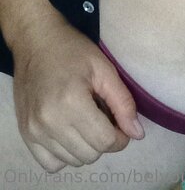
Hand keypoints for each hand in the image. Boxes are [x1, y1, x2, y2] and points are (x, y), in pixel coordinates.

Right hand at [12, 12, 143, 172]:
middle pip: (90, 154)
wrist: (35, 42)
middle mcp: (49, 122)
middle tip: (102, 118)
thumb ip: (123, 103)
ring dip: (85, 147)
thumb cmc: (73, 51)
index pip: (105, 141)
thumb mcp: (104, 69)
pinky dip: (65, 155)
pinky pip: (51, 164)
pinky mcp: (26, 134)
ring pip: (73, 161)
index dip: (120, 136)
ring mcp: (34, 131)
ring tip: (85, 121)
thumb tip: (137, 134)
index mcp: (71, 102)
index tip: (120, 122)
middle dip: (103, 141)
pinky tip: (68, 133)